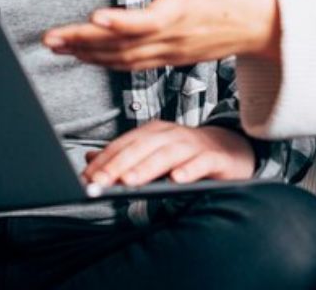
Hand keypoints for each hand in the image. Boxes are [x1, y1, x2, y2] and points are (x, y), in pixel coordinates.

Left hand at [42, 0, 280, 69]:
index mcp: (181, 9)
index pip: (145, 21)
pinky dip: (106, 62)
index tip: (92, 17)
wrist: (259, 23)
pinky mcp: (170, 60)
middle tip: (50, 39)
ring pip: (123, 60)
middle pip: (123, 45)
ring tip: (58, 48)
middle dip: (83, 43)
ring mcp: (171, 53)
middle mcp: (173, 37)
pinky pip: (133, 65)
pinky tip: (86, 56)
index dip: (118, 22)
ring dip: (88, 55)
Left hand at [81, 120, 254, 187]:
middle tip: (100, 182)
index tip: (87, 178)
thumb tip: (88, 159)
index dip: (104, 160)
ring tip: (130, 182)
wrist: (228, 149)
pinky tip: (178, 179)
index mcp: (152, 133)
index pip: (123, 144)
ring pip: (167, 153)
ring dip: (147, 167)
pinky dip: (189, 169)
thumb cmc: (185, 154)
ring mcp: (193, 144)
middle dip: (118, 164)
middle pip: (141, 147)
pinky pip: (201, 162)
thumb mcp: (151, 153)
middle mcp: (170, 135)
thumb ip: (122, 157)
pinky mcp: (214, 157)